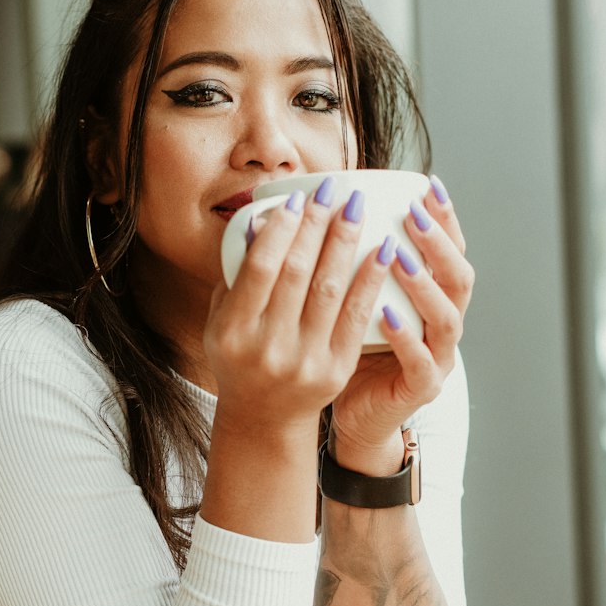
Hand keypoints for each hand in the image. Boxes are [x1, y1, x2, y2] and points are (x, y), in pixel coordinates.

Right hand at [204, 180, 392, 432]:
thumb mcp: (222, 320)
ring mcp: (304, 361)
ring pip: (330, 288)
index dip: (281, 229)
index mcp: (233, 331)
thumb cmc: (241, 356)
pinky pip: (357, 315)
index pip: (261, 268)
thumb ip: (237, 275)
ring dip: (346, 241)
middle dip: (317, 224)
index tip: (298, 198)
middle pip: (298, 272)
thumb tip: (261, 220)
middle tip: (332, 189)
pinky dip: (370, 278)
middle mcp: (268, 347)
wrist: (264, 417)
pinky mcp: (336, 369)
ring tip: (357, 206)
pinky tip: (383, 248)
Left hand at [329, 176, 473, 458]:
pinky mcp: (422, 389)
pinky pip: (420, 362)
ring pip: (446, 317)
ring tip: (398, 256)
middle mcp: (442, 324)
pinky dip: (406, 337)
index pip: (447, 251)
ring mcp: (438, 358)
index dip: (445, 219)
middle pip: (458, 277)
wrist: (355, 416)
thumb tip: (302, 211)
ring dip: (423, 283)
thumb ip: (342, 263)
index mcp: (429, 298)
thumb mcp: (347, 301)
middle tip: (414, 215)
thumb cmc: (348, 351)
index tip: (428, 185)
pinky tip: (388, 315)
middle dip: (438, 243)